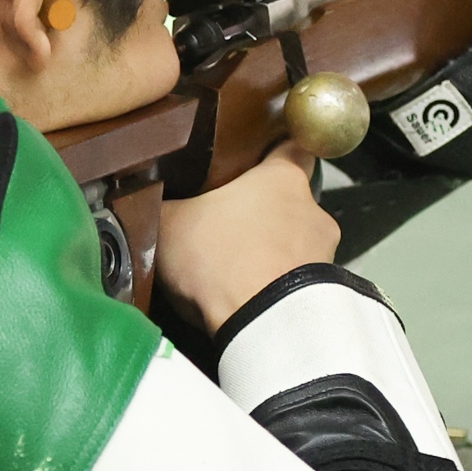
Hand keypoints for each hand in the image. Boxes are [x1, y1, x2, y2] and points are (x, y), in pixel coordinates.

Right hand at [156, 143, 340, 334]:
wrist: (260, 323)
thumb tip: (146, 198)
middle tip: (230, 228)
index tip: (256, 160)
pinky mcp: (325, 294)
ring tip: (238, 272)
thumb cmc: (220, 256)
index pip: (292, 147)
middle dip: (265, 213)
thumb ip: (164, 206)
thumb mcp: (170, 224)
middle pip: (291, 201)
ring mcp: (325, 254)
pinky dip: (279, 287)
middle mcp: (313, 210)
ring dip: (273, 254)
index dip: (274, 152)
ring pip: (297, 245)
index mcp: (282, 178)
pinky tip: (251, 299)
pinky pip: (298, 283)